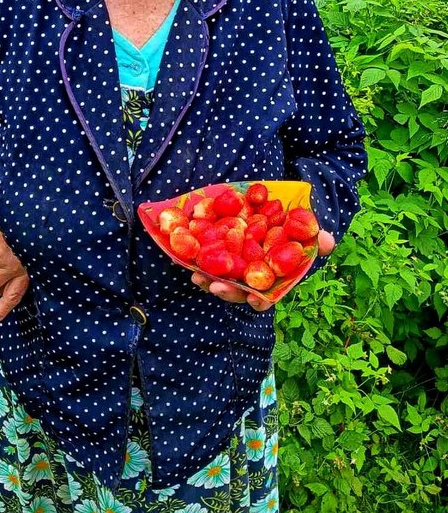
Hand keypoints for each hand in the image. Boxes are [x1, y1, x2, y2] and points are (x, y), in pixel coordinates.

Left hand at [191, 229, 336, 310]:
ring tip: (197, 274)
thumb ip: (315, 238)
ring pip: (218, 280)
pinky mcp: (216, 255)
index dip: (259, 301)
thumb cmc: (289, 229)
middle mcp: (249, 279)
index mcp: (270, 280)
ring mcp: (231, 269)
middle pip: (237, 292)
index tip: (254, 301)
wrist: (270, 210)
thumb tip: (328, 240)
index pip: (265, 298)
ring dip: (207, 279)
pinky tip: (185, 256)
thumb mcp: (303, 231)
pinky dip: (194, 260)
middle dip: (227, 292)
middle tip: (217, 287)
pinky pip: (204, 262)